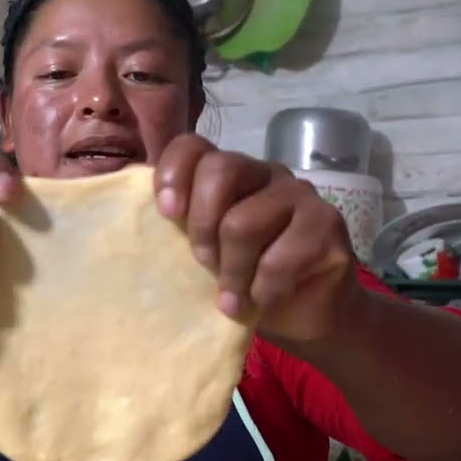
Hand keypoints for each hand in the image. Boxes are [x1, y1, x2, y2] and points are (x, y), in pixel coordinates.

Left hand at [153, 133, 363, 344]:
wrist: (307, 315)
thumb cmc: (246, 282)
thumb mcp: (205, 255)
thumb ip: (181, 228)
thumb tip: (133, 219)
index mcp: (230, 174)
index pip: (193, 146)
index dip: (173, 173)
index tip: (167, 213)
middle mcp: (265, 173)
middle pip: (221, 170)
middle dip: (201, 226)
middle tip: (205, 265)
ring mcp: (300, 194)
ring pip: (243, 222)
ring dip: (232, 272)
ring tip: (232, 299)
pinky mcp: (327, 224)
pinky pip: (279, 258)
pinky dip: (263, 290)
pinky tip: (263, 301)